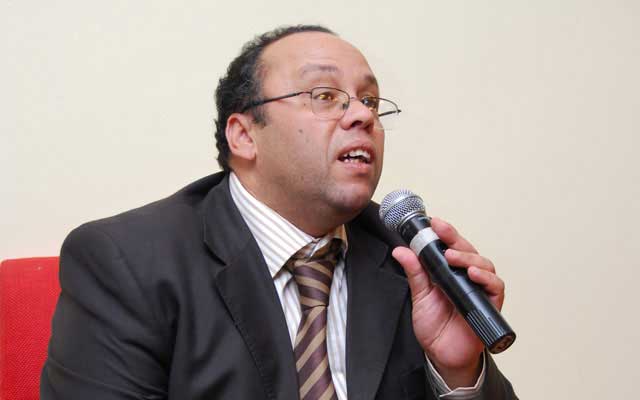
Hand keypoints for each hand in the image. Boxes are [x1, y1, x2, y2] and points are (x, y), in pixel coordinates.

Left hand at [391, 217, 504, 388]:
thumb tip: (401, 251)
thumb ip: (415, 272)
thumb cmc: (434, 327)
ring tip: (453, 256)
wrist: (442, 355)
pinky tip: (474, 274)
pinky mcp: (490, 305)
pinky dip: (486, 278)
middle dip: (455, 239)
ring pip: (484, 265)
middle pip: (468, 251)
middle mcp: (467, 278)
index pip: (451, 247)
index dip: (445, 233)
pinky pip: (495, 287)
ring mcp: (480, 290)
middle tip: (441, 232)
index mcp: (450, 273)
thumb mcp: (420, 296)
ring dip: (469, 257)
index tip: (434, 222)